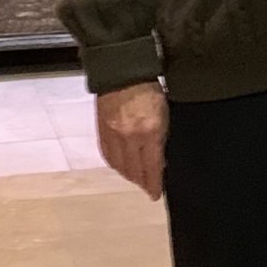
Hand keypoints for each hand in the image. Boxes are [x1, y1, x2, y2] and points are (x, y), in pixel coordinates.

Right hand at [98, 81, 167, 199]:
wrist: (122, 72)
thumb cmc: (148, 89)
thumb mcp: (164, 114)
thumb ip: (161, 138)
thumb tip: (160, 160)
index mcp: (149, 131)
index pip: (152, 167)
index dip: (153, 184)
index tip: (155, 193)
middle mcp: (129, 137)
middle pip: (134, 171)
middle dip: (142, 182)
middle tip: (147, 187)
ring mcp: (113, 135)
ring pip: (120, 166)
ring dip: (129, 175)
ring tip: (136, 178)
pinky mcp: (101, 131)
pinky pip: (108, 156)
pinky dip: (116, 165)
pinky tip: (121, 166)